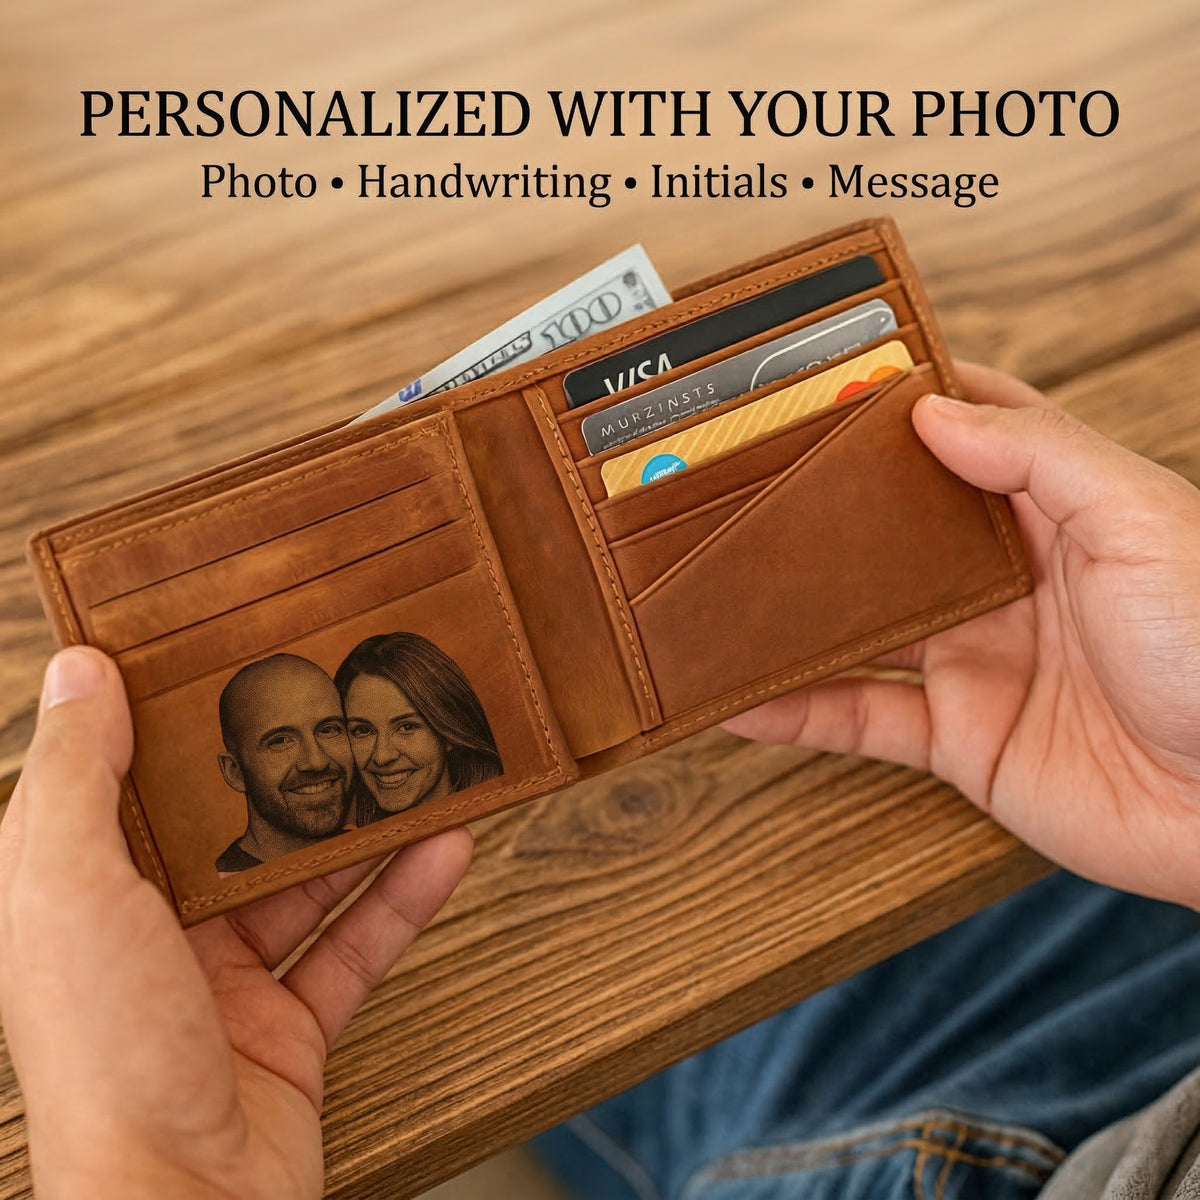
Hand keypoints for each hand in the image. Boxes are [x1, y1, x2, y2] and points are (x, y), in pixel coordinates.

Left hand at [0, 648, 472, 1199]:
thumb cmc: (106, 1056)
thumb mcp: (69, 890)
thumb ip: (78, 779)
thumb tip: (81, 668)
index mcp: (81, 899)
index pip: (123, 786)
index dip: (169, 720)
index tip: (224, 655)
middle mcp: (148, 938)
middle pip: (232, 833)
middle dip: (293, 773)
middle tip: (347, 706)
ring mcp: (223, 986)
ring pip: (307, 886)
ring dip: (367, 830)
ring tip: (419, 766)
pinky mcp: (289, 1029)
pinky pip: (355, 947)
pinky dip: (403, 899)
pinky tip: (447, 849)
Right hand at [723, 363, 1199, 909]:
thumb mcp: (1141, 522)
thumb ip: (1038, 458)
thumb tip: (931, 411)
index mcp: (1055, 514)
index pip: (967, 437)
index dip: (901, 407)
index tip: (828, 383)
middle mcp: (1004, 582)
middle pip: (891, 535)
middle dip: (822, 510)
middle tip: (741, 483)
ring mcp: (976, 660)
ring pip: (859, 627)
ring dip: (791, 614)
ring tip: (716, 588)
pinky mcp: (961, 738)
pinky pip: (861, 719)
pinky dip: (796, 710)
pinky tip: (740, 698)